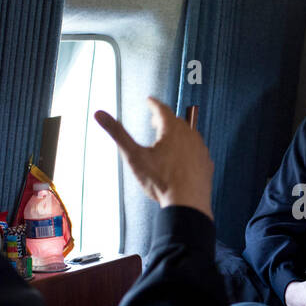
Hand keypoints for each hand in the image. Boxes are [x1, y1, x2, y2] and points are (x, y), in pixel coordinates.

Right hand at [95, 101, 212, 217]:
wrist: (187, 204)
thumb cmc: (160, 181)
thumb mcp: (134, 156)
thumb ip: (117, 133)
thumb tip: (98, 114)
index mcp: (172, 130)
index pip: (162, 109)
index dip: (153, 104)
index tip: (149, 100)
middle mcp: (190, 136)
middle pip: (176, 121)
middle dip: (164, 118)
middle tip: (154, 120)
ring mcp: (201, 150)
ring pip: (189, 135)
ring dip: (178, 133)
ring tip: (168, 138)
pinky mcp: (206, 164)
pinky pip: (197, 150)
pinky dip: (188, 149)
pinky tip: (183, 157)